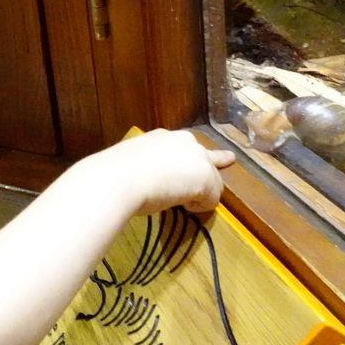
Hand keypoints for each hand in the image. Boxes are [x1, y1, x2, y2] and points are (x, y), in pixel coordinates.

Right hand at [73, 129, 235, 215]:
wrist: (120, 178)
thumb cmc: (115, 173)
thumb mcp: (129, 164)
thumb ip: (142, 168)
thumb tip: (138, 182)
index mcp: (161, 137)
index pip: (183, 144)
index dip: (188, 157)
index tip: (194, 160)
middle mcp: (183, 141)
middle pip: (206, 156)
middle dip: (211, 165)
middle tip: (229, 159)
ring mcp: (198, 158)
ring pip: (212, 179)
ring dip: (200, 192)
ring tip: (182, 203)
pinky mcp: (207, 178)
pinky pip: (211, 199)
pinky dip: (200, 206)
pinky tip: (184, 207)